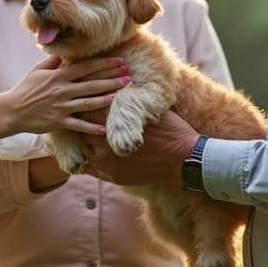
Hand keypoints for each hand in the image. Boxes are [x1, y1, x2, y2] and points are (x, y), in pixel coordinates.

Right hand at [4, 55, 130, 135]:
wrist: (11, 111)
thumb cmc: (25, 89)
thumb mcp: (38, 70)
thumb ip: (54, 61)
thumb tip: (66, 53)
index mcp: (58, 75)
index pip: (86, 67)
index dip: (104, 64)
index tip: (119, 61)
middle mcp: (62, 90)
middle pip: (92, 83)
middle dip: (112, 79)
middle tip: (128, 77)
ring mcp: (61, 106)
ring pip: (88, 102)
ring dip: (106, 99)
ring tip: (121, 95)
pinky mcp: (59, 122)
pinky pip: (78, 125)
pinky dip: (91, 128)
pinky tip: (104, 128)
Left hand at [80, 109, 198, 186]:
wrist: (185, 159)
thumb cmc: (171, 129)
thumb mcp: (149, 109)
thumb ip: (127, 103)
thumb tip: (117, 89)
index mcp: (112, 121)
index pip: (88, 109)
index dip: (88, 105)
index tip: (88, 102)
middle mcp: (104, 142)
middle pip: (83, 129)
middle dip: (84, 123)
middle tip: (84, 118)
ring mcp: (107, 162)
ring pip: (86, 149)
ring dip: (87, 142)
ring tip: (88, 136)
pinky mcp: (113, 177)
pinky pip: (91, 169)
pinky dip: (87, 162)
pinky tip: (88, 156)